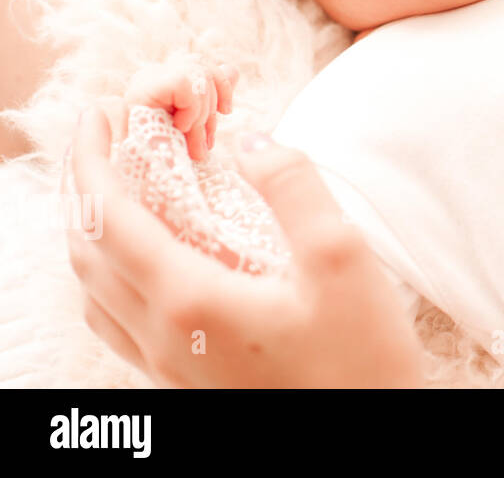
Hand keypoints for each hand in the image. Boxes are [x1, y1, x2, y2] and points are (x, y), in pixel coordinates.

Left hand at [64, 108, 426, 386]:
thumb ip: (294, 189)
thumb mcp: (342, 259)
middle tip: (103, 138)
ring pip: (94, 291)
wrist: (368, 439)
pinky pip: (116, 322)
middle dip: (84, 186)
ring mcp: (167, 366)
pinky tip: (141, 263)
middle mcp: (162, 335)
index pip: (110, 219)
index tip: (98, 114)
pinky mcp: (184, 383)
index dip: (94, 161)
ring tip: (115, 189)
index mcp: (190, 299)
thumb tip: (254, 140)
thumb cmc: (361, 361)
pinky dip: (108, 275)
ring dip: (90, 231)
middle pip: (87, 253)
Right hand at [99, 59, 237, 163]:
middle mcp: (147, 80)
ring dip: (202, 112)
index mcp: (160, 85)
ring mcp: (141, 85)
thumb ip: (215, 96)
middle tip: (205, 141)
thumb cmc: (177, 165)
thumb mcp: (202, 127)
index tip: (226, 112)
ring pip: (197, 72)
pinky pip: (186, 84)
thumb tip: (231, 69)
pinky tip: (179, 129)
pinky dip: (191, 109)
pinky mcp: (141, 91)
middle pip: (201, 64)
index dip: (222, 85)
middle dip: (212, 104)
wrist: (161, 196)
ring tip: (190, 139)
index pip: (200, 63)